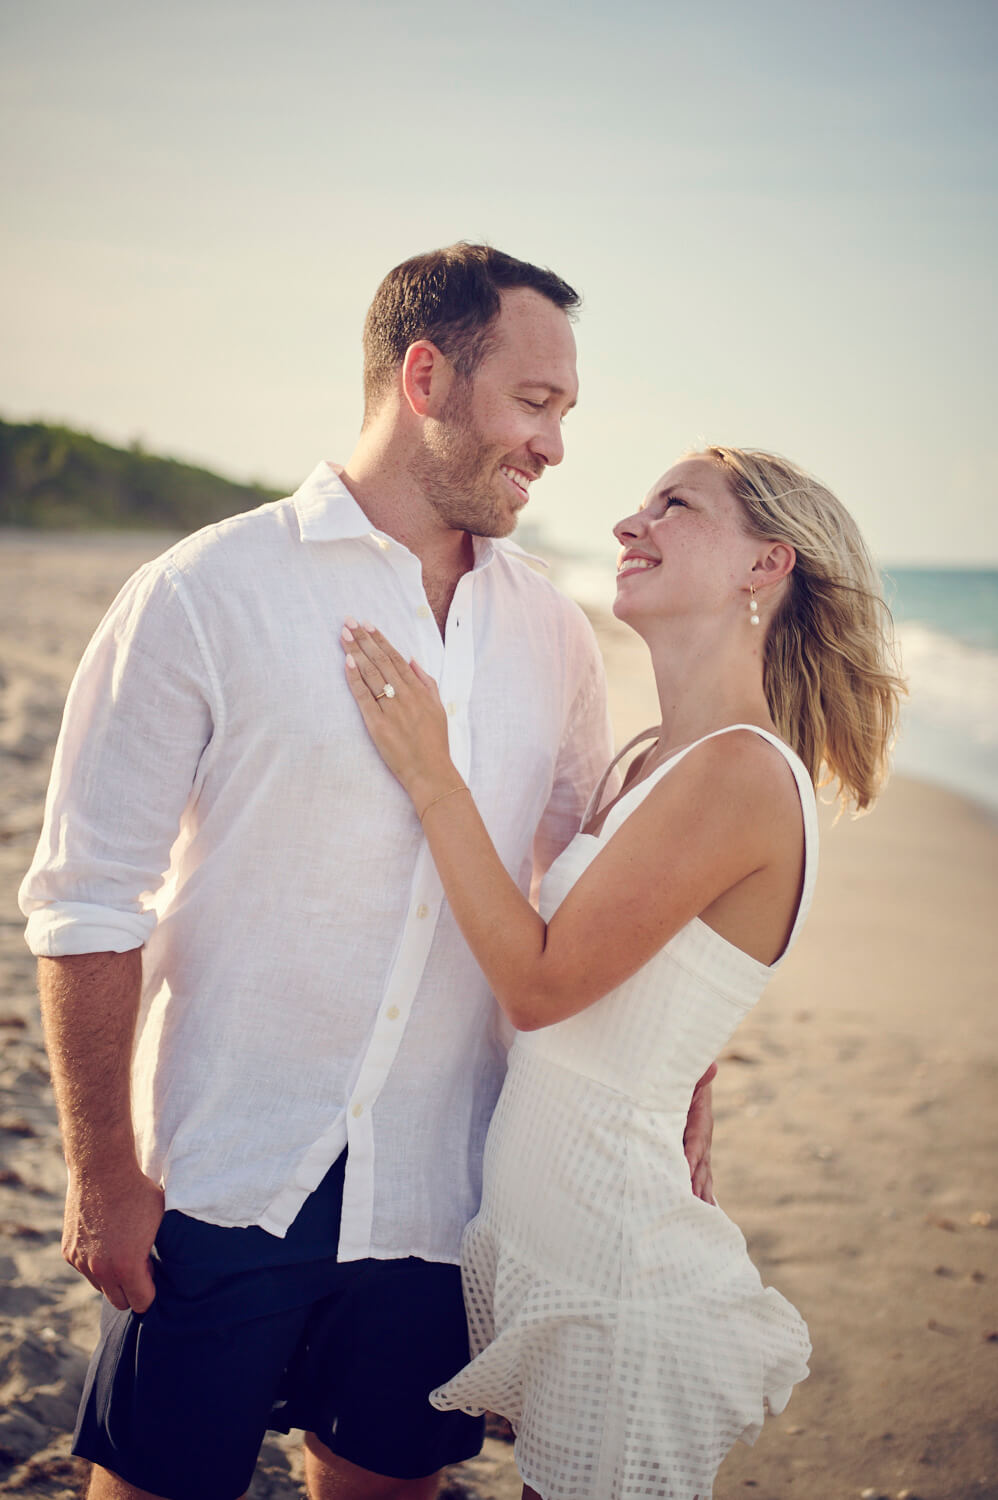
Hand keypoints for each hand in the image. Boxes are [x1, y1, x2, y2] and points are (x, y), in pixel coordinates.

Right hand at [63, 1165, 164, 1311]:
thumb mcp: (159, 1222)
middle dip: (132, 1289)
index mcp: (127, 1266)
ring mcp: (81, 1262)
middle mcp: (101, 1270)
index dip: (151, 1291)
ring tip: (123, 1251)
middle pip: (120, 1301)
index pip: (141, 1303)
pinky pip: (85, 1269)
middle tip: (140, 1266)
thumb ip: (156, 1254)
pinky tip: (105, 1240)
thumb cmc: (138, 1193)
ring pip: (101, 1286)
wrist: (103, 1170)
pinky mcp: (69, 1252)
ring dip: (112, 1277)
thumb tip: (159, 1273)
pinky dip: (95, 1262)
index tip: (154, 1276)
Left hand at [341, 620, 458, 807]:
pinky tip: (347, 662)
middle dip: (364, 640)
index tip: (368, 625)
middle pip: (381, 661)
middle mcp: (405, 696)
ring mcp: (391, 710)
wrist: (431, 772)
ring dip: (356, 652)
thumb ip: (427, 683)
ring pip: (371, 674)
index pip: (396, 658)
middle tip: (349, 622)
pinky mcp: (378, 725)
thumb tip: (412, 660)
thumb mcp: (439, 708)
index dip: (380, 640)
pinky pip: (364, 696)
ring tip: (344, 634)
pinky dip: (355, 678)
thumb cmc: (435, 743)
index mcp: (419, 691)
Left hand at [684, 1060, 716, 1203]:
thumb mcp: (690, 1074)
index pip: (697, 1141)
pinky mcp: (694, 1153)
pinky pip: (697, 1174)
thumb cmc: (685, 1077)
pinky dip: (700, 1192)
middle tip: (694, 1208)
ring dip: (701, 1195)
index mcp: (700, 1118)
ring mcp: (700, 1148)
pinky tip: (702, 1212)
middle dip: (698, 1187)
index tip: (688, 1174)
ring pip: (702, 1175)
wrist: (690, 1080)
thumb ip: (699, 1073)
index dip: (693, 1158)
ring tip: (701, 1218)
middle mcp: (703, 1137)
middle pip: (701, 1165)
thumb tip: (712, 1065)